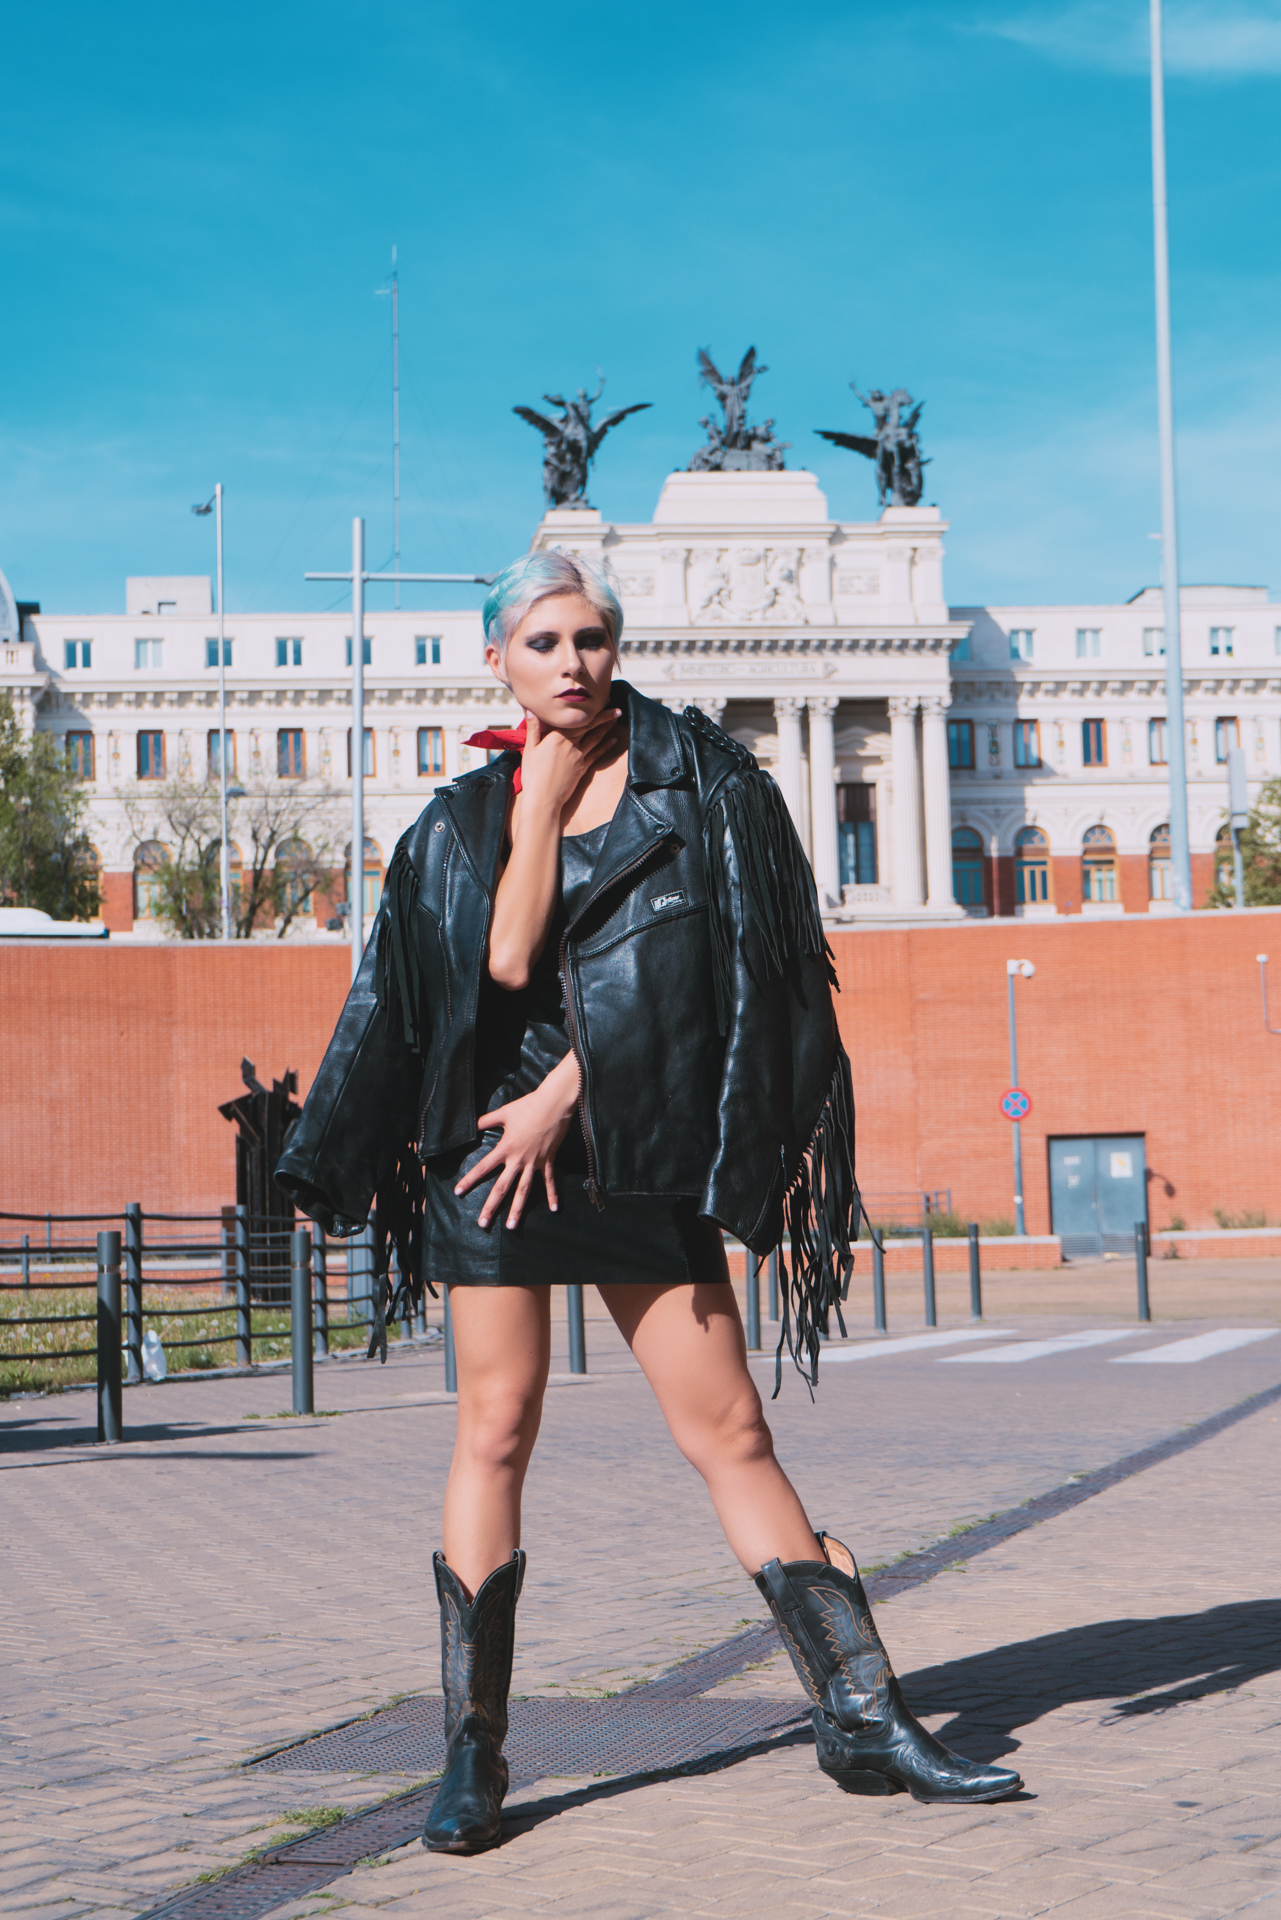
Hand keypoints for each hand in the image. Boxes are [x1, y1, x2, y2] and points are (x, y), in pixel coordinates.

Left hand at [454, 1056, 580, 1229]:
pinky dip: (552, 1194)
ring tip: (511, 1226)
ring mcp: (534, 1162)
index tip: (458, 1191)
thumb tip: (471, 1124)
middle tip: (482, 1224)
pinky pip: (549, 1181)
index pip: (483, 1167)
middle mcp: (518, 1159)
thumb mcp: (504, 1112)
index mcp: (506, 1148)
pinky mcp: (548, 1160)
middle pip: (502, 1187)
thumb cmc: (528, 1106)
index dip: (470, 1179)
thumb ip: (486, 1120)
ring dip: (517, 1209)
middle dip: (491, 1206)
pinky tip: (553, 1209)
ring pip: (524, 1190)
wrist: (554, 1104)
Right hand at [518, 707, 621, 823]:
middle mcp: (571, 745)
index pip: (577, 720)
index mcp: (557, 737)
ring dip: (607, 728)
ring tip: (616, 719)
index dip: (591, 711)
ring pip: (596, 738)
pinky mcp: (582, 768)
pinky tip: (613, 740)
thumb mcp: (529, 749)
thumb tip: (531, 709)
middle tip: (615, 708)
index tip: (601, 701)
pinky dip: (606, 746)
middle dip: (604, 716)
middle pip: (590, 727)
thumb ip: (533, 728)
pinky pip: (597, 754)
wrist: (543, 799)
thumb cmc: (533, 775)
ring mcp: (579, 757)